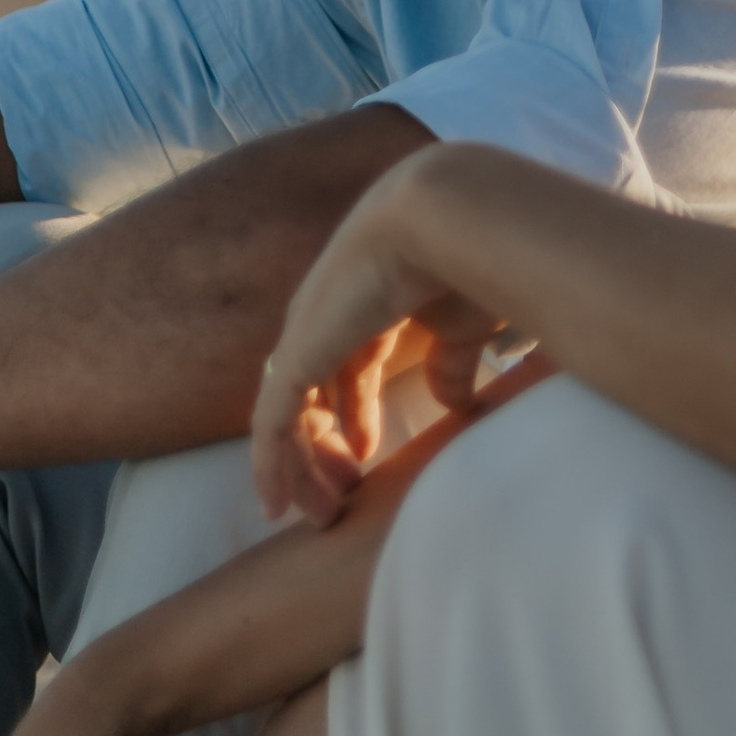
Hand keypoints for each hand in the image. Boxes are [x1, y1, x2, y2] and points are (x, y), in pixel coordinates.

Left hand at [251, 149, 509, 527]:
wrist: (442, 221)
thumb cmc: (464, 262)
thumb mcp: (461, 326)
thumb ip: (450, 364)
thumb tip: (454, 402)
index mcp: (367, 306)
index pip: (345, 369)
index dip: (355, 414)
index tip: (369, 454)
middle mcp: (325, 320)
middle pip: (309, 397)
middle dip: (323, 449)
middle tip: (341, 497)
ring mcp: (305, 336)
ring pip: (286, 418)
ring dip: (301, 469)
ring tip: (320, 513)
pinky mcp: (296, 356)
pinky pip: (271, 425)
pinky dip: (271, 467)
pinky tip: (279, 505)